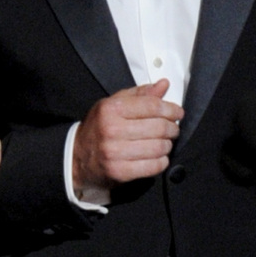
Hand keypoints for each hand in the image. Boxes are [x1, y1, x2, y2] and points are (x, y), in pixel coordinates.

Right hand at [72, 81, 182, 202]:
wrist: (77, 157)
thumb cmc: (99, 128)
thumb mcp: (114, 104)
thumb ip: (140, 95)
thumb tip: (163, 85)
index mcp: (111, 109)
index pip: (152, 106)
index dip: (171, 109)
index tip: (178, 113)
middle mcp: (112, 130)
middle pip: (159, 127)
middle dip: (172, 128)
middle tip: (174, 129)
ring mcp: (115, 153)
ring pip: (158, 147)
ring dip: (168, 145)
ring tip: (165, 143)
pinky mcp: (119, 172)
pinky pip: (153, 167)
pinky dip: (162, 162)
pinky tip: (159, 157)